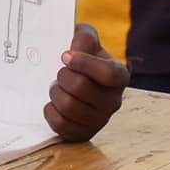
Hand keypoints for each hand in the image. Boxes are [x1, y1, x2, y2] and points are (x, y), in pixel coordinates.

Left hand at [44, 24, 129, 140]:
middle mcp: (114, 101)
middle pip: (82, 88)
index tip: (64, 56)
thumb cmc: (80, 57)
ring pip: (69, 106)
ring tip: (56, 87)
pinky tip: (53, 103)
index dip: (84, 63)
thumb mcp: (85, 39)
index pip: (109, 73)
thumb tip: (75, 48)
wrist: (71, 79)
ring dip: (55, 93)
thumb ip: (84, 36)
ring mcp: (100, 120)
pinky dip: (50, 111)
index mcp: (119, 76)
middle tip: (59, 73)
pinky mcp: (83, 133)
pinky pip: (60, 124)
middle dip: (63, 76)